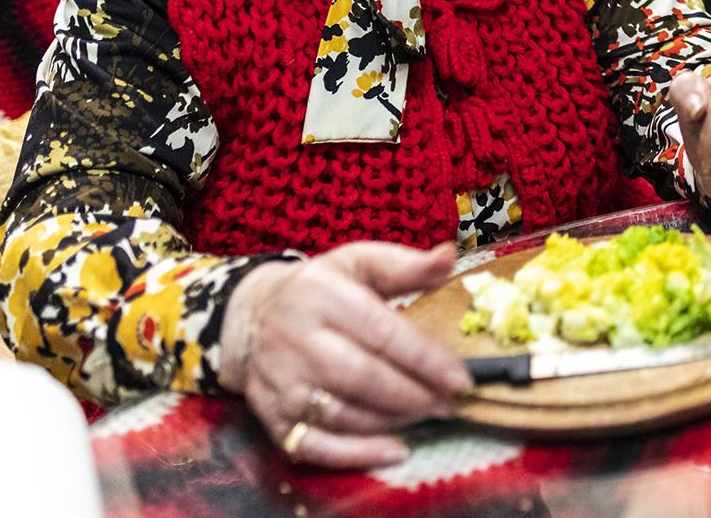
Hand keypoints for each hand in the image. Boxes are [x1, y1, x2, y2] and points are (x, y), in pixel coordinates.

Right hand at [219, 242, 470, 468]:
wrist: (251, 315)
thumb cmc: (320, 288)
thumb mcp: (359, 262)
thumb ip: (405, 266)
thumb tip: (449, 256)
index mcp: (322, 295)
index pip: (381, 332)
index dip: (425, 359)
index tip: (460, 378)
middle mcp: (295, 339)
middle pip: (361, 377)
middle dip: (412, 395)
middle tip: (449, 403)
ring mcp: (280, 382)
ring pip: (341, 414)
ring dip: (392, 421)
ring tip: (427, 415)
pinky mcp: (270, 415)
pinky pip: (313, 445)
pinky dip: (355, 454)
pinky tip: (394, 451)